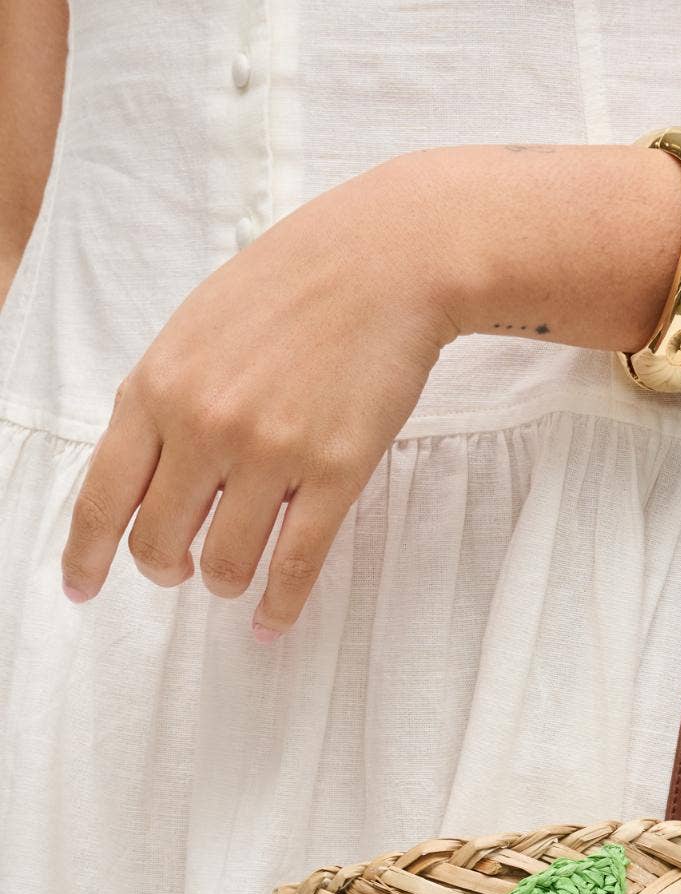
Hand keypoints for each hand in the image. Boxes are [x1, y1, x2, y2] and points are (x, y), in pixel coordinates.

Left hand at [60, 153, 457, 638]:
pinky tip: (273, 622)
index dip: (86, 554)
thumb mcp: (193, 334)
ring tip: (233, 577)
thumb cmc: (286, 291)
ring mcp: (269, 454)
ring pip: (225, 563)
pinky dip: (279, 606)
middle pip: (159, 543)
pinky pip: (295, 564)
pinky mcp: (333, 474)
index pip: (103, 496)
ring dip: (223, 583)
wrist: (378, 265)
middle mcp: (204, 426)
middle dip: (165, 569)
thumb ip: (164, 401)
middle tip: (182, 569)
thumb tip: (153, 475)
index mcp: (156, 388)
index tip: (83, 586)